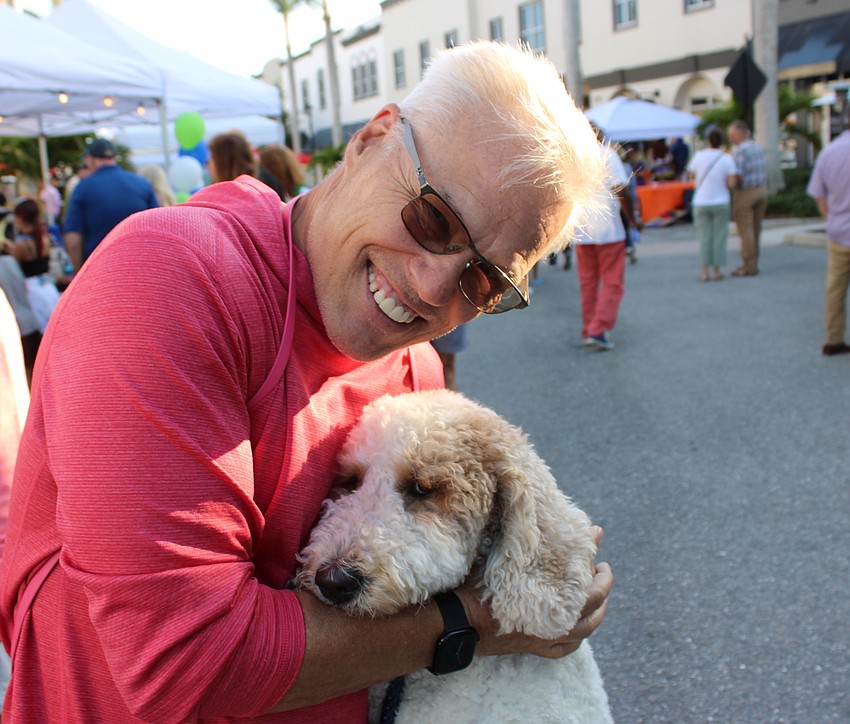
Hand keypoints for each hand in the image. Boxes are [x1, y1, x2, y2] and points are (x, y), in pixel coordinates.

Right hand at [458, 526, 612, 658]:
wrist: (458, 622)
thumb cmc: (478, 585)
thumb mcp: (503, 555)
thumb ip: (524, 539)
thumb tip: (531, 512)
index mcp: (552, 598)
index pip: (588, 581)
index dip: (593, 558)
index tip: (595, 536)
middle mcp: (556, 622)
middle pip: (593, 605)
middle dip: (601, 583)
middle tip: (600, 567)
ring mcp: (548, 637)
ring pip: (586, 630)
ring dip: (596, 610)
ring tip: (598, 595)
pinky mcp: (536, 649)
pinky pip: (567, 648)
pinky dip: (577, 637)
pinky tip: (578, 628)